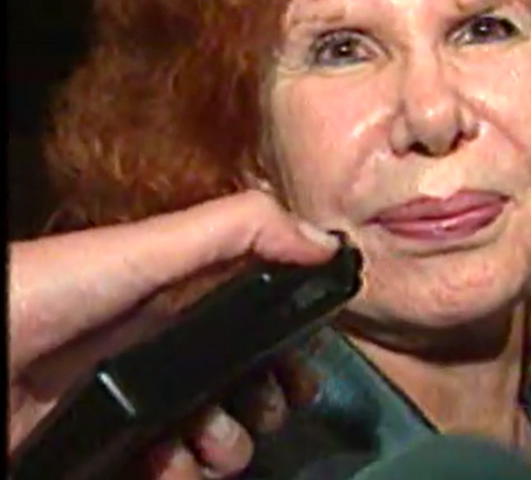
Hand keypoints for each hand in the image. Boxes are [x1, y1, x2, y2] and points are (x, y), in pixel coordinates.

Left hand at [8, 190, 338, 476]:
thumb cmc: (46, 290)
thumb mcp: (146, 247)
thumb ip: (237, 231)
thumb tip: (327, 243)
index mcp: (178, 298)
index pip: (258, 320)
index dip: (290, 344)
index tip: (307, 364)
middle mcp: (164, 350)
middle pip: (244, 384)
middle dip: (267, 401)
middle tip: (266, 408)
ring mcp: (137, 402)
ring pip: (214, 435)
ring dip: (231, 444)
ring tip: (210, 441)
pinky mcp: (109, 448)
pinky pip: (169, 470)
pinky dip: (185, 473)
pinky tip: (174, 465)